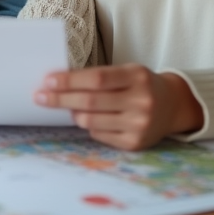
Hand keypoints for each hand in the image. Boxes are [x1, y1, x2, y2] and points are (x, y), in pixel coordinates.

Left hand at [34, 63, 203, 150]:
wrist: (173, 105)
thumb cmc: (141, 84)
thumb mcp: (127, 71)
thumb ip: (100, 76)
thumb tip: (60, 83)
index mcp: (137, 77)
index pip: (96, 79)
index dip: (70, 80)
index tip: (48, 81)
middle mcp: (141, 101)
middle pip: (90, 102)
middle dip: (60, 99)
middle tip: (40, 96)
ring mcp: (139, 125)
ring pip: (91, 121)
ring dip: (73, 113)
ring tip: (68, 107)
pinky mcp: (135, 143)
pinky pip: (99, 135)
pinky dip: (89, 126)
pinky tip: (90, 118)